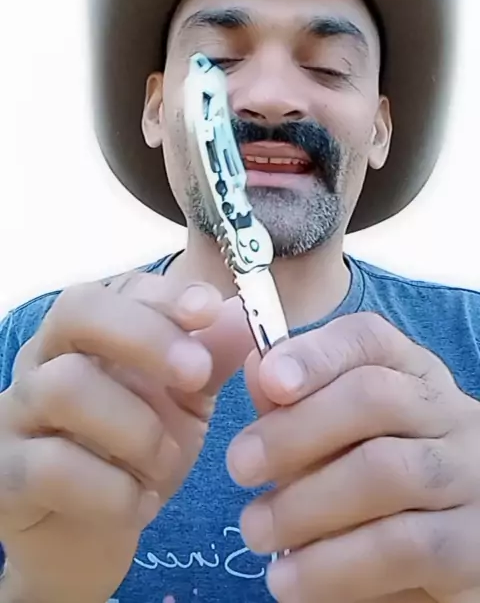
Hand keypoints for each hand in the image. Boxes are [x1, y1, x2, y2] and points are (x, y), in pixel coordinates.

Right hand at [0, 272, 252, 602]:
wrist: (90, 537)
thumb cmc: (138, 452)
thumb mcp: (185, 400)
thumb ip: (213, 356)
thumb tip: (246, 314)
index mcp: (93, 332)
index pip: (120, 287)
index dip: (166, 294)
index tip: (209, 310)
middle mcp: (46, 357)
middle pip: (78, 310)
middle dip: (145, 336)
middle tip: (196, 375)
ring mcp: (18, 411)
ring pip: (64, 386)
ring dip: (135, 428)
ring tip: (165, 464)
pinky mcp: (4, 473)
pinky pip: (49, 466)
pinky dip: (110, 489)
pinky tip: (139, 504)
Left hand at [227, 312, 479, 602]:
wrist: (447, 557)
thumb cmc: (377, 488)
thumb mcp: (337, 439)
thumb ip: (295, 406)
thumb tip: (258, 366)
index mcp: (412, 376)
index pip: (370, 339)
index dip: (315, 353)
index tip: (268, 379)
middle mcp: (449, 414)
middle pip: (373, 397)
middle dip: (294, 430)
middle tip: (239, 466)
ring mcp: (468, 476)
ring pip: (384, 472)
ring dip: (305, 504)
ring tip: (255, 531)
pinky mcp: (472, 546)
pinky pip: (402, 547)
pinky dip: (334, 565)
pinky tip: (291, 581)